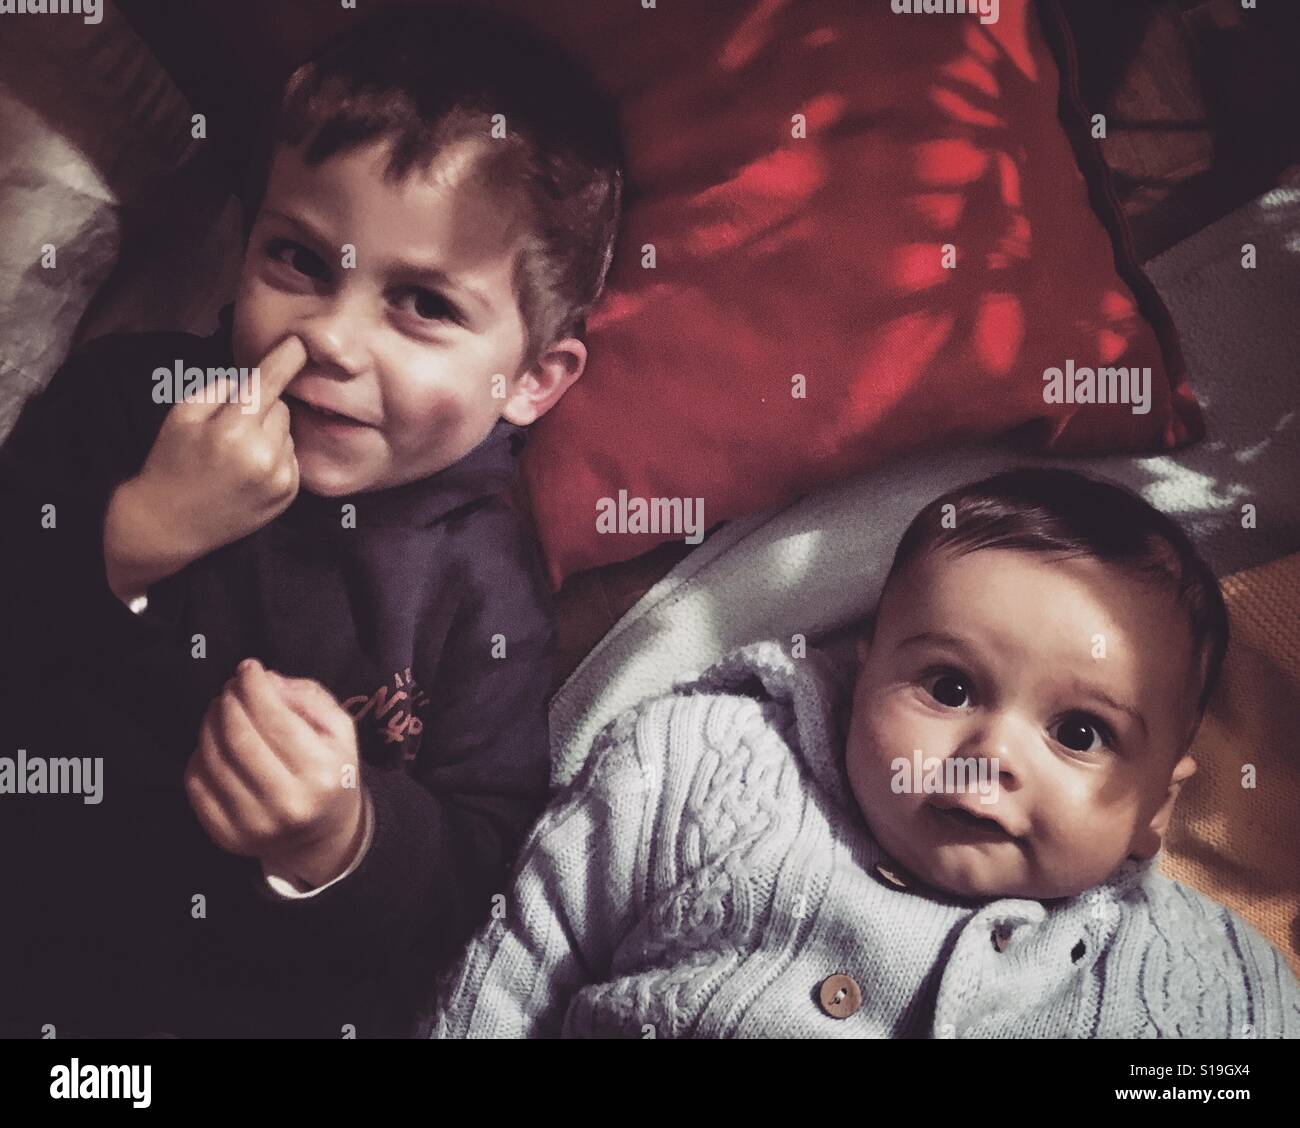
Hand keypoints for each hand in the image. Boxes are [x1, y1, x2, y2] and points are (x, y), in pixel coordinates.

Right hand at [104, 336, 307, 600]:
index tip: (301, 342)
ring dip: (269, 432)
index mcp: (233, 430)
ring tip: (236, 452)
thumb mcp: (182, 415)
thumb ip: (221, 388)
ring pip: (288, 430)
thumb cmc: (171, 460)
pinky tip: (249, 468)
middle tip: (228, 427)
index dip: (286, 359)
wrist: (170, 523)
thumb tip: (256, 375)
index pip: (268, 383)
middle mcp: (263, 455)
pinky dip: (276, 454)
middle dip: (259, 407)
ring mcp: (280, 478)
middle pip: (280, 406)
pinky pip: (292, 455)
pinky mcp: (289, 493)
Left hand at [185, 659, 366, 889]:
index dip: (254, 686)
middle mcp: (288, 803)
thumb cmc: (330, 771)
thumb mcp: (339, 730)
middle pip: (239, 736)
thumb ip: (308, 697)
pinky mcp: (227, 836)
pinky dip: (199, 754)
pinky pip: (196, 784)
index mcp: (321, 773)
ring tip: (220, 710)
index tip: (248, 668)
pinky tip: (213, 744)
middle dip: (228, 701)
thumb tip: (264, 680)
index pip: (275, 718)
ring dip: (209, 723)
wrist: (322, 835)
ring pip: (212, 758)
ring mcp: (254, 824)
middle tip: (230, 689)